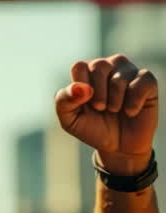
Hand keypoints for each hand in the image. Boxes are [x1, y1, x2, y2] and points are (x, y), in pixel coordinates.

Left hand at [55, 54, 157, 171]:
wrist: (118, 147)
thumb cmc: (94, 129)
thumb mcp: (71, 121)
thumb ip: (64, 102)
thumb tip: (80, 88)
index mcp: (88, 72)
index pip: (79, 67)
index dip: (80, 90)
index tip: (86, 105)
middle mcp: (109, 66)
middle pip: (98, 66)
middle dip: (98, 96)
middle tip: (101, 109)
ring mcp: (128, 70)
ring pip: (119, 78)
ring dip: (115, 102)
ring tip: (115, 110)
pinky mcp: (146, 80)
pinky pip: (140, 84)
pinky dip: (133, 104)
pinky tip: (131, 111)